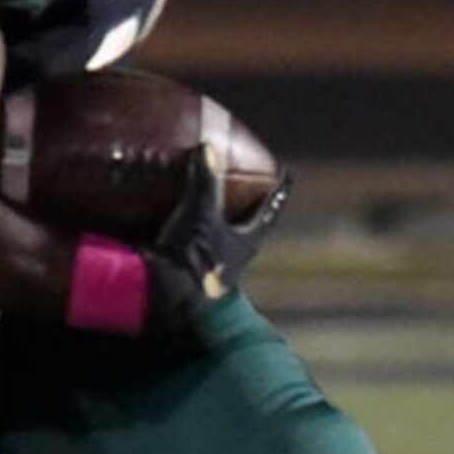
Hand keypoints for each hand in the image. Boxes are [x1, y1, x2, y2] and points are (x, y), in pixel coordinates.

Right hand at [146, 146, 290, 332]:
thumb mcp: (201, 215)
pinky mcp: (182, 273)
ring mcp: (208, 268)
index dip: (277, 192)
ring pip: (216, 238)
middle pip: (245, 227)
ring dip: (210, 221)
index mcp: (246, 242)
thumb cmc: (197, 262)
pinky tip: (166, 221)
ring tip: (199, 199)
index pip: (268, 211)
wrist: (168, 306)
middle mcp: (232, 257)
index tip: (287, 175)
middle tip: (241, 185)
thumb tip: (208, 147)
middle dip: (242, 207)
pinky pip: (187, 244)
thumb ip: (204, 182)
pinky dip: (180, 230)